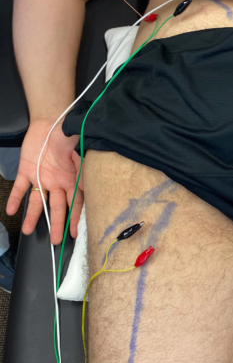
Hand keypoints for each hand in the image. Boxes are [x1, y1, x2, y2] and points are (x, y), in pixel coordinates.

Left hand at [6, 118, 82, 244]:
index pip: (75, 204)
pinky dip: (15, 199)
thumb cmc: (70, 135)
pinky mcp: (27, 171)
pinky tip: (11, 210)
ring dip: (33, 216)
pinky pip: (21, 188)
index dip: (74, 219)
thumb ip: (84, 169)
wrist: (51, 121)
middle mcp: (57, 183)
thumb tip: (89, 186)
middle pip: (57, 207)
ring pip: (37, 201)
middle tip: (55, 241)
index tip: (73, 234)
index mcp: (72, 180)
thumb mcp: (81, 152)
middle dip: (56, 224)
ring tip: (28, 231)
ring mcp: (42, 178)